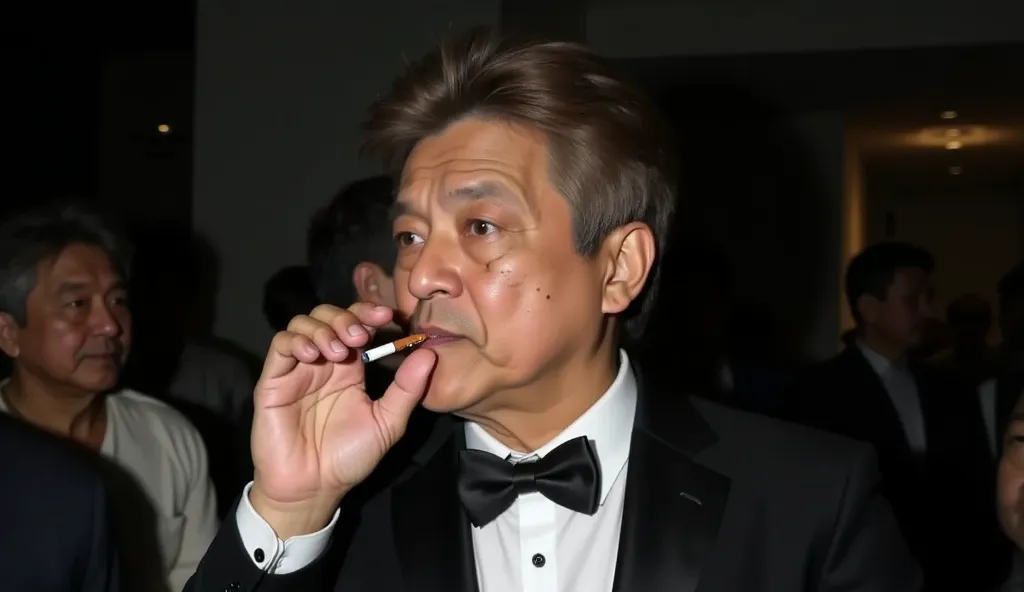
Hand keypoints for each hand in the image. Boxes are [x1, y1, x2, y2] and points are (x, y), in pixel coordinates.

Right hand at [249, 303, 436, 536]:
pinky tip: (313, 356)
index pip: (357, 325)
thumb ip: (407, 389)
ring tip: (337, 349)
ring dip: (322, 328)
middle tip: (359, 335)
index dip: (369, 313)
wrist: (314, 488)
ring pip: (303, 323)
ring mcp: (297, 369)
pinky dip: (296, 341)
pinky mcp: (274, 380)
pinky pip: (280, 345)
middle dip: (345, 316)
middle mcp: (324, 362)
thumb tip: (429, 353)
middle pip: (328, 315)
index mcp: (351, 368)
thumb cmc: (349, 458)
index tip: (387, 316)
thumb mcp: (387, 422)